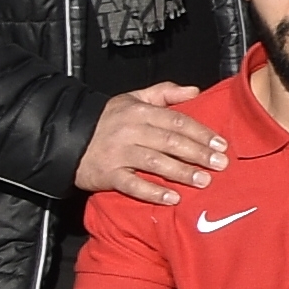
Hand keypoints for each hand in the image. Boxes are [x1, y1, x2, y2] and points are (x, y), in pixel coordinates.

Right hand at [73, 83, 230, 203]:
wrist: (67, 137)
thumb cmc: (108, 119)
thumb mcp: (133, 99)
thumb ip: (165, 93)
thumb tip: (195, 91)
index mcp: (140, 111)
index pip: (177, 121)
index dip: (201, 133)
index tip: (222, 145)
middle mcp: (130, 131)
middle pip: (170, 141)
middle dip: (198, 153)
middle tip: (220, 164)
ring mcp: (118, 153)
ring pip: (155, 162)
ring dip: (181, 172)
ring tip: (204, 181)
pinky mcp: (108, 174)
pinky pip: (133, 185)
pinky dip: (153, 192)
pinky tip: (173, 198)